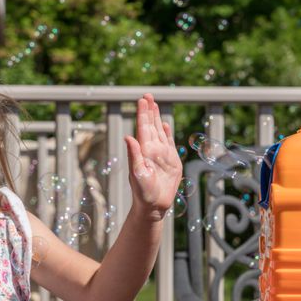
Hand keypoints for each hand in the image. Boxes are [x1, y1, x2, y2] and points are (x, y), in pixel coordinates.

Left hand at [124, 93, 182, 220]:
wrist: (154, 206)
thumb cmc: (143, 193)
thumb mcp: (138, 174)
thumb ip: (134, 155)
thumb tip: (128, 137)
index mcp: (143, 151)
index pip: (143, 127)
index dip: (143, 113)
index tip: (142, 99)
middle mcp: (152, 150)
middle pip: (150, 125)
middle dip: (149, 110)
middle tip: (147, 95)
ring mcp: (162, 154)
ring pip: (159, 131)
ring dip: (156, 117)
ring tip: (154, 104)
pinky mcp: (171, 161)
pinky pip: (169, 143)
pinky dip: (166, 132)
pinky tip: (164, 124)